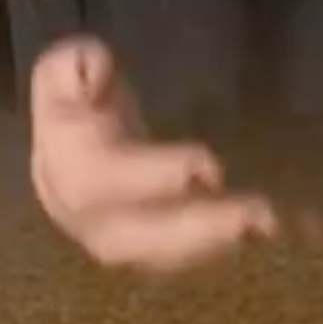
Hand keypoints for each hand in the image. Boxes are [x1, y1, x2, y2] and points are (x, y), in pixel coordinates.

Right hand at [28, 36, 277, 275]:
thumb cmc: (79, 94)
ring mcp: (104, 236)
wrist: (69, 133)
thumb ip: (76, 63)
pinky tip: (256, 230)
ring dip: (211, 244)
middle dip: (190, 230)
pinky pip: (171, 260)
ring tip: (264, 222)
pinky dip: (213, 248)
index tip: (207, 165)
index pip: (96, 182)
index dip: (150, 178)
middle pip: (126, 239)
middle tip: (251, 214)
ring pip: (152, 258)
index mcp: (58, 162)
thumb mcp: (68, 65)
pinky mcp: (133, 249)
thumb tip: (96, 76)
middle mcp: (76, 213)